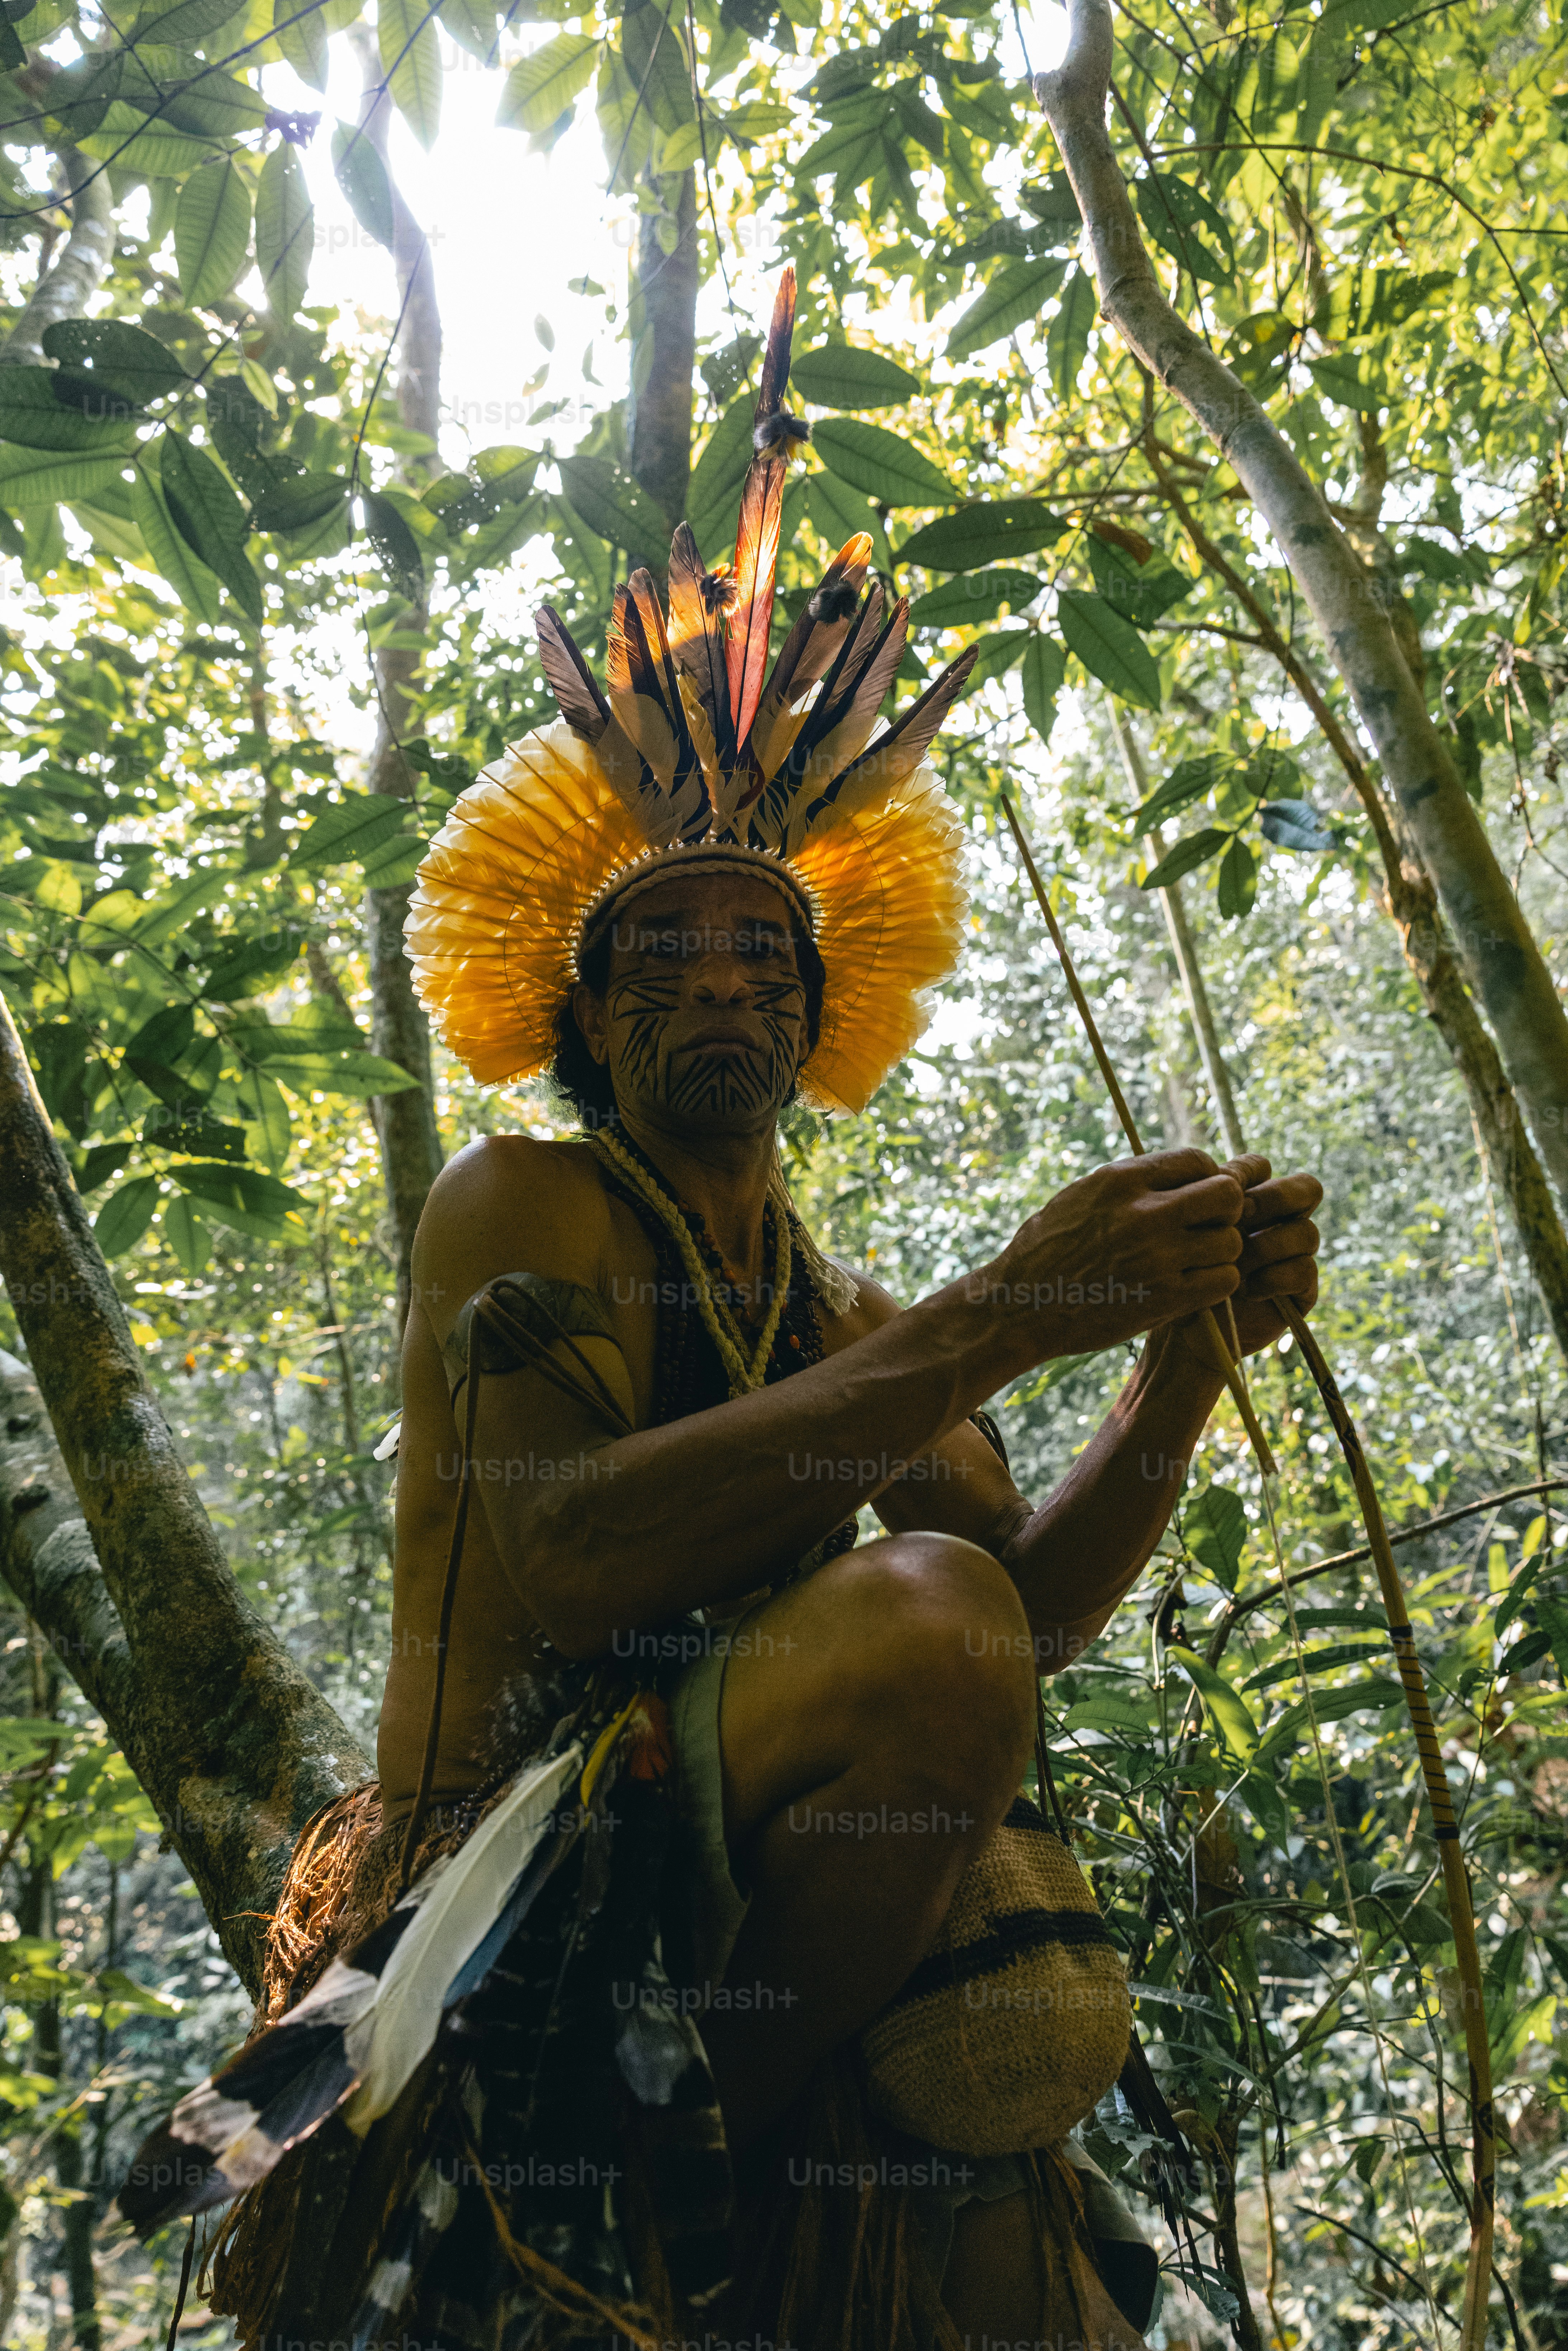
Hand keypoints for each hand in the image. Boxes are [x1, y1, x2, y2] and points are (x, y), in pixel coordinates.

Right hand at [980, 1147, 1249, 1359]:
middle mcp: (1143, 1213)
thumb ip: (1132, 1183)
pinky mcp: (1165, 1298)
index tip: (1199, 1194)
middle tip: (1211, 1224)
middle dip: (1227, 1208)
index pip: (1197, 1159)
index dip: (1208, 1175)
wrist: (1020, 1306)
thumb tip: (1182, 1172)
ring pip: (1231, 1242)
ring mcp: (1156, 1257)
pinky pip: (1223, 1280)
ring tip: (1198, 1259)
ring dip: (1222, 1251)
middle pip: (1226, 1194)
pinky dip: (1217, 1282)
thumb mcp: (1082, 1195)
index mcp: (1120, 1180)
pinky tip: (1195, 1283)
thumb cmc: (1047, 1250)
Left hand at [1166, 1155, 1321, 1364]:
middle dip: (1274, 1199)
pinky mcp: (1300, 1290)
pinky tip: (1247, 1290)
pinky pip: (1304, 1270)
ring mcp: (1291, 1255)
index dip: (1246, 1174)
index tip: (1219, 1191)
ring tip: (1235, 1264)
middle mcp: (1276, 1223)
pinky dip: (1275, 1278)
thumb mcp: (1186, 1235)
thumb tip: (1226, 1177)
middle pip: (1306, 1189)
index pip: (1262, 1168)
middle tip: (1239, 1217)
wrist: (1184, 1332)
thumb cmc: (1179, 1278)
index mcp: (1248, 1200)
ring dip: (1266, 1245)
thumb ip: (1205, 1201)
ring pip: (1306, 1232)